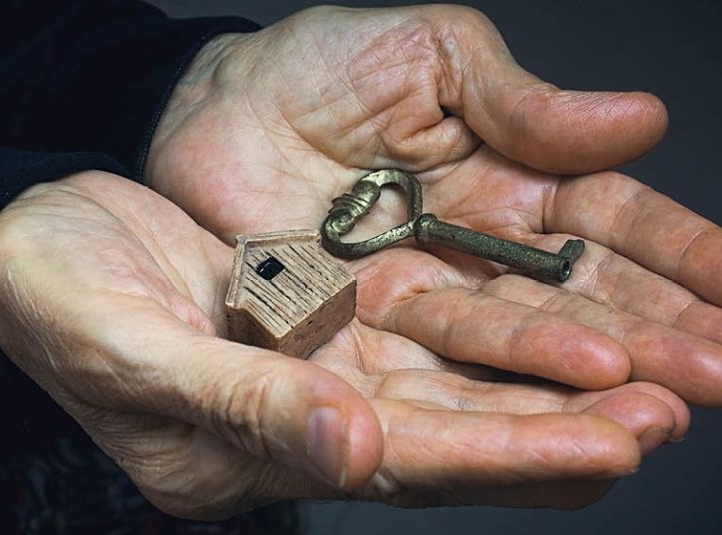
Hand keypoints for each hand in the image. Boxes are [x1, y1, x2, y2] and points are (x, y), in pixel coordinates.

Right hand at [0, 172, 686, 517]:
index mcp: (249, 448)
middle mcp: (300, 417)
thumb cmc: (54, 295)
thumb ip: (238, 403)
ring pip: (446, 384)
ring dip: (538, 382)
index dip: (500, 458)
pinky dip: (486, 335)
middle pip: (443, 435)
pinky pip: (418, 331)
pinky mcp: (321, 316)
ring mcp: (315, 367)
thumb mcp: (126, 344)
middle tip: (662, 417)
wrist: (45, 244)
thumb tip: (347, 450)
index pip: (397, 465)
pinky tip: (551, 326)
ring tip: (640, 374)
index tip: (604, 447)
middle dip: (552, 430)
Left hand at [147, 5, 721, 405]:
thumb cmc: (315, 67)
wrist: (208, 108)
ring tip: (659, 411)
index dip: (678, 254)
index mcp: (506, 177)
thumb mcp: (428, 56)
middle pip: (577, 300)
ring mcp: (420, 298)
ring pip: (516, 349)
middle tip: (720, 372)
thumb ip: (521, 101)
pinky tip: (555, 426)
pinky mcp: (359, 334)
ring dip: (587, 382)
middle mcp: (475, 251)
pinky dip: (492, 400)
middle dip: (654, 336)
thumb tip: (641, 122)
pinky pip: (433, 372)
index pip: (608, 223)